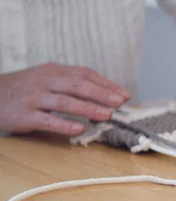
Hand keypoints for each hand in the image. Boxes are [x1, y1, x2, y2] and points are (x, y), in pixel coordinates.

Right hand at [0, 63, 129, 135]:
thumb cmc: (25, 88)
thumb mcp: (47, 78)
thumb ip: (72, 84)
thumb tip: (105, 94)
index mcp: (54, 71)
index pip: (85, 74)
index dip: (106, 84)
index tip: (125, 95)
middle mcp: (45, 82)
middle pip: (77, 85)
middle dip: (101, 94)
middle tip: (120, 103)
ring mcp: (34, 98)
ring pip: (65, 102)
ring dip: (88, 108)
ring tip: (107, 115)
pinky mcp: (24, 115)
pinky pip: (47, 120)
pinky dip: (64, 125)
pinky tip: (79, 129)